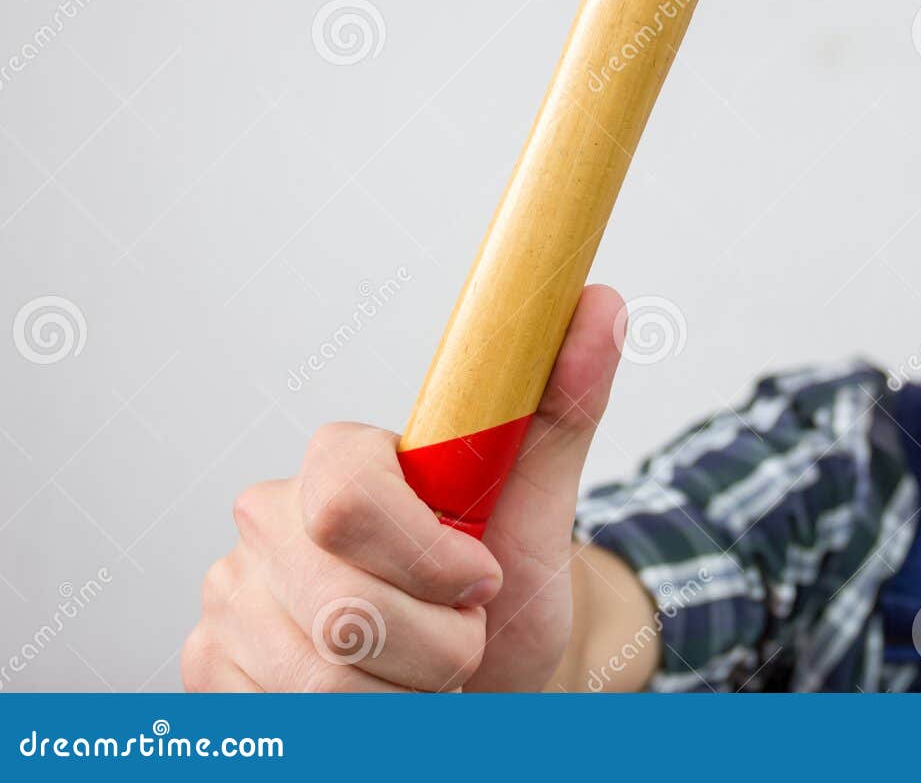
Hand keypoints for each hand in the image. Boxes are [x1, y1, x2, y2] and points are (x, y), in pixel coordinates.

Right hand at [182, 285, 625, 691]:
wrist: (490, 676)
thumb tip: (600, 303)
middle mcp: (268, 519)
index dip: (428, 556)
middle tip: (466, 636)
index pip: (348, 496)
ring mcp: (230, 596)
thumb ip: (562, 406)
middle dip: (438, 643)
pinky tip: (378, 697)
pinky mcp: (211, 668)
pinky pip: (291, 719)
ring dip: (409, 692)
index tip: (485, 579)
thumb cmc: (509, 586)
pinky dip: (361, 726)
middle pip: (345, 604)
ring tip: (426, 669)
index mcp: (340, 461)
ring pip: (322, 674)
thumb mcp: (543, 507)